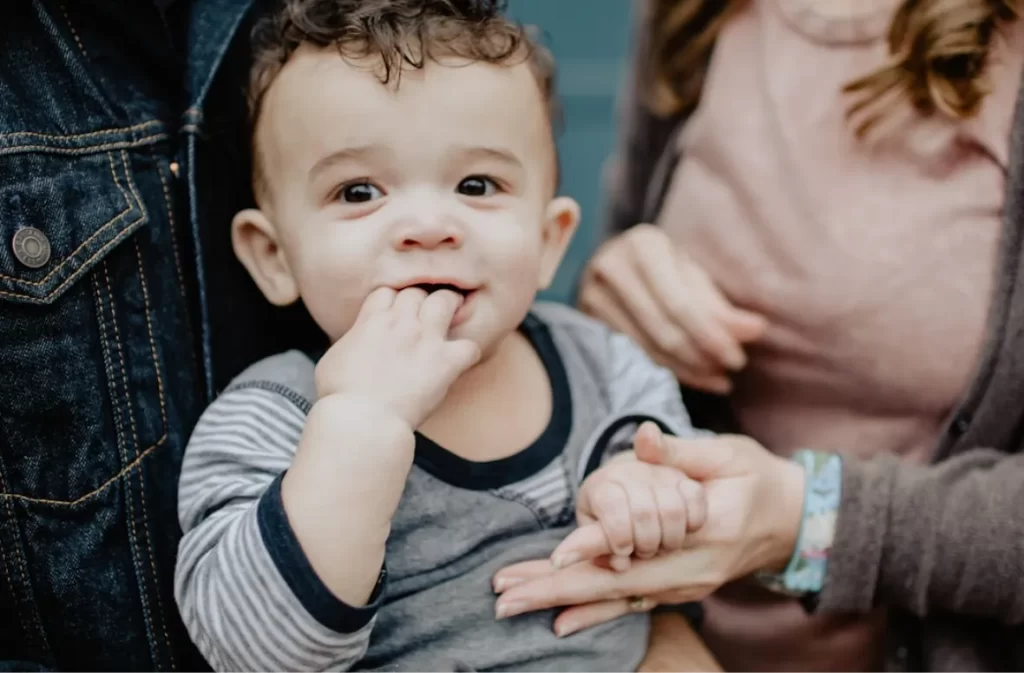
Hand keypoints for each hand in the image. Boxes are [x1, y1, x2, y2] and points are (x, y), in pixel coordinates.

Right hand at [315, 286, 480, 428]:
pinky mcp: (445, 362)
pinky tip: (460, 362)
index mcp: (372, 321)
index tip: (395, 316)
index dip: (392, 302)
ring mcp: (426, 340)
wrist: (361, 419)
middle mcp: (401, 323)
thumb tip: (357, 342)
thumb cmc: (340, 396)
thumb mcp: (333, 359)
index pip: (388, 292)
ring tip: (450, 321)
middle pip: (417, 292)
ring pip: (446, 302)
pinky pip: (470, 346)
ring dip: (449, 309)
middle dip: (421, 302)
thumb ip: (352, 341)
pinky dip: (468, 353)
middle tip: (424, 318)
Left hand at [492, 433, 804, 636]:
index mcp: (706, 529)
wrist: (793, 521)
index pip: (640, 541)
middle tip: (504, 596)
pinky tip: (559, 622)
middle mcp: (691, 568)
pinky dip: (593, 613)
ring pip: (615, 597)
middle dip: (554, 589)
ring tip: (512, 603)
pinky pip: (630, 604)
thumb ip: (682, 451)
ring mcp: (685, 585)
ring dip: (560, 601)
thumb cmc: (757, 478)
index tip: (553, 557)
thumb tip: (643, 437)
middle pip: (614, 582)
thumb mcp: (728, 454)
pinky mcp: (678, 589)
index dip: (596, 548)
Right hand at [579, 224, 766, 393]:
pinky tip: (694, 377)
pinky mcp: (586, 320)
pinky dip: (668, 370)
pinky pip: (633, 355)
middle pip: (662, 328)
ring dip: (688, 369)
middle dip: (702, 356)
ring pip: (647, 347)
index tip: (739, 358)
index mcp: (644, 244)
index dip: (711, 335)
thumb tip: (755, 331)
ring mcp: (591, 295)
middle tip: (730, 372)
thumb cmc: (663, 267)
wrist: (613, 262)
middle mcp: (612, 266)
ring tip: (718, 379)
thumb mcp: (692, 274)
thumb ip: (720, 306)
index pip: (680, 303)